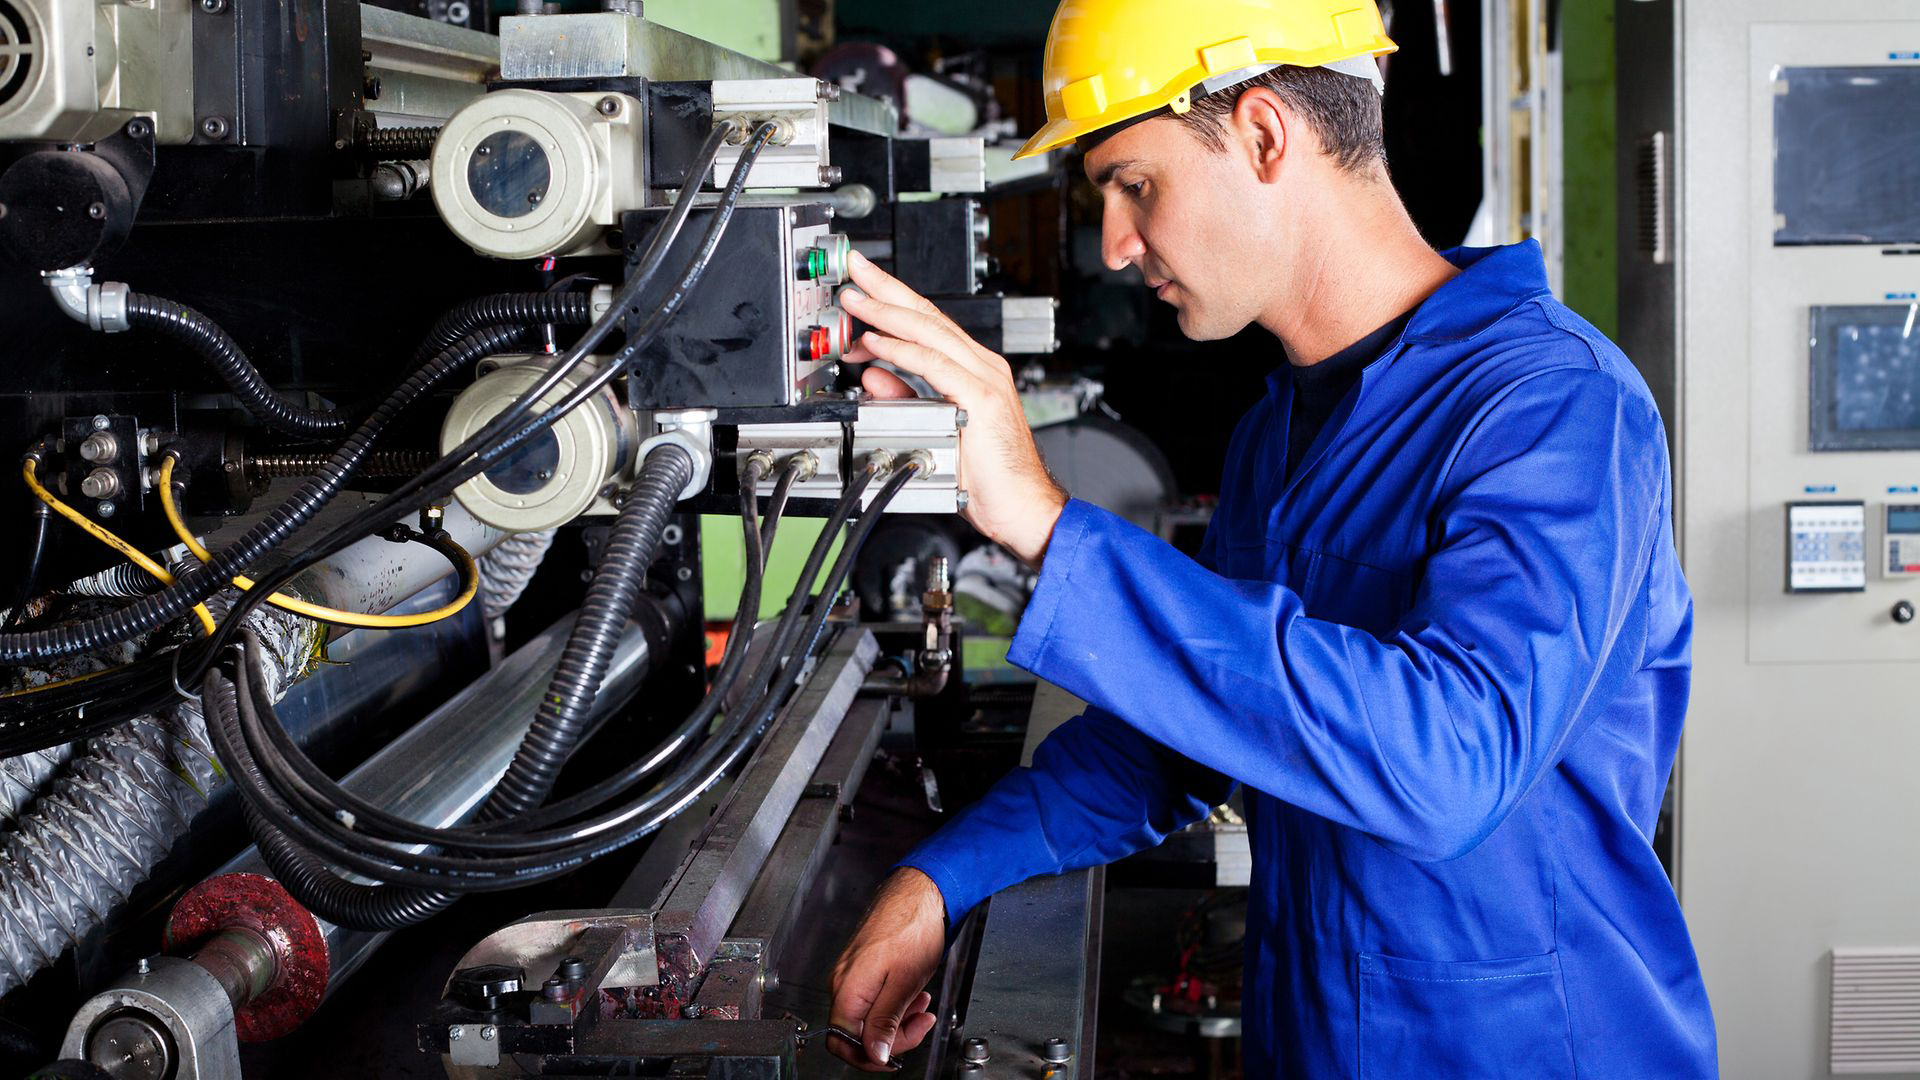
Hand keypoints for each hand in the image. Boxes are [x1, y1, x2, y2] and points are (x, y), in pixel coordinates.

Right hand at [827, 867, 948, 1070]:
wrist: (921, 891)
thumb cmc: (913, 926)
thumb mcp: (905, 982)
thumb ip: (885, 1022)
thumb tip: (875, 1053)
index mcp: (848, 988)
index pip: (841, 1042)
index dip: (868, 1056)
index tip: (894, 1056)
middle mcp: (843, 982)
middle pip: (858, 1033)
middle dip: (893, 1035)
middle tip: (920, 1023)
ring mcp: (852, 975)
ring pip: (869, 1017)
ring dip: (899, 1019)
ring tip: (921, 1004)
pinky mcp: (864, 968)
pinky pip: (874, 999)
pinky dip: (896, 1003)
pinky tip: (913, 993)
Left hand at [840, 252, 1067, 565]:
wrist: (1024, 507)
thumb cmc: (988, 476)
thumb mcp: (933, 427)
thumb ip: (904, 397)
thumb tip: (871, 373)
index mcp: (973, 371)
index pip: (928, 324)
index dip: (894, 299)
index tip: (862, 285)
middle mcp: (982, 367)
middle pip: (928, 315)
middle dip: (887, 289)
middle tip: (854, 269)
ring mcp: (986, 380)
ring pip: (931, 332)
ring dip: (888, 313)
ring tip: (856, 299)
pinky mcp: (983, 399)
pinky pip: (935, 366)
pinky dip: (903, 352)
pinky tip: (878, 342)